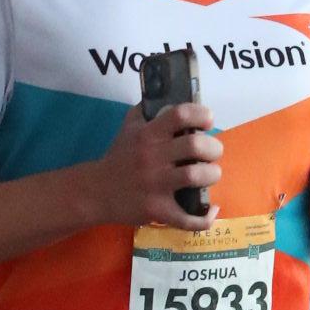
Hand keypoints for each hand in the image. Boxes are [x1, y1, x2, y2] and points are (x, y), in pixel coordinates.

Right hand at [90, 101, 222, 231]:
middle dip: (214, 148)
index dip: (201, 115)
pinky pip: (188, 218)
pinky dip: (205, 216)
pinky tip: (211, 208)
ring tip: (210, 174)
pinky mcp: (156, 210)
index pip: (180, 114)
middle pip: (195, 146)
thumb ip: (147, 109)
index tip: (207, 121)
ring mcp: (155, 185)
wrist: (95, 192)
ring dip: (212, 174)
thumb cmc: (118, 157)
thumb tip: (167, 91)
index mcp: (147, 134)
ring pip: (196, 176)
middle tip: (213, 153)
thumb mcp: (128, 127)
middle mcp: (152, 157)